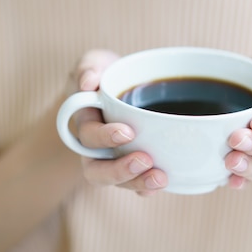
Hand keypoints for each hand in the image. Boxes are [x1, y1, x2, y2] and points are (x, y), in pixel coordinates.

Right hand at [70, 50, 167, 195]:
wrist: (123, 86)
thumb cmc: (108, 75)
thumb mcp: (96, 62)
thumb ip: (89, 67)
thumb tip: (88, 82)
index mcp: (85, 122)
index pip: (87, 136)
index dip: (105, 138)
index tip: (127, 132)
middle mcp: (95, 148)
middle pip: (96, 170)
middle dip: (119, 170)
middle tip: (144, 160)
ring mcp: (114, 160)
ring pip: (118, 182)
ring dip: (138, 182)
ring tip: (160, 178)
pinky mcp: (134, 165)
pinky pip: (136, 185)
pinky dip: (148, 188)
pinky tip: (166, 181)